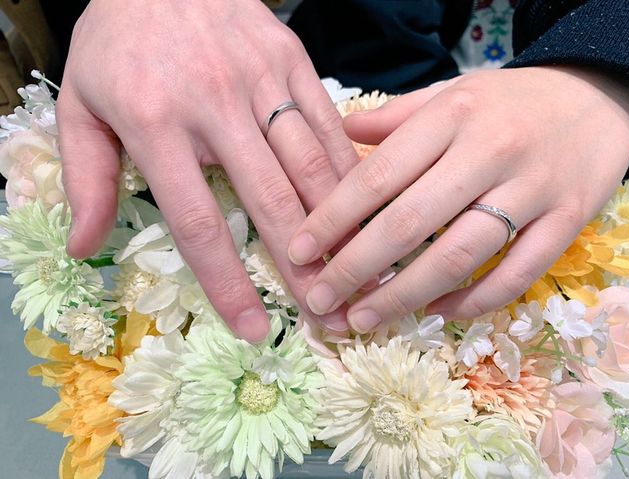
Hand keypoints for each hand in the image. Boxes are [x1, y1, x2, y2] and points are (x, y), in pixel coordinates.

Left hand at [58, 0, 358, 340]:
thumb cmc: (119, 42)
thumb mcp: (81, 106)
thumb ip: (86, 179)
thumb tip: (85, 248)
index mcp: (156, 124)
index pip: (199, 221)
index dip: (227, 282)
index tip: (252, 328)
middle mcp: (214, 105)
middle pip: (269, 199)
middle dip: (301, 262)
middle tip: (326, 310)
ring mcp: (260, 79)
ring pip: (309, 163)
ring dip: (336, 222)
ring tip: (355, 268)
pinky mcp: (292, 59)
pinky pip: (327, 122)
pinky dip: (347, 168)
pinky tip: (363, 203)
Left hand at [288, 66, 628, 331]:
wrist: (597, 97)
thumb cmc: (509, 101)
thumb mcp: (450, 94)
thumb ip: (394, 117)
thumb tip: (338, 135)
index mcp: (452, 116)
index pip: (378, 175)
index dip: (332, 218)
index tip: (298, 252)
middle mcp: (490, 152)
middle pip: (410, 223)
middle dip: (356, 269)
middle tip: (320, 302)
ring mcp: (532, 190)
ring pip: (459, 257)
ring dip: (404, 296)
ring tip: (363, 319)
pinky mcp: (568, 222)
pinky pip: (515, 274)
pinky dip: (473, 301)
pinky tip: (436, 313)